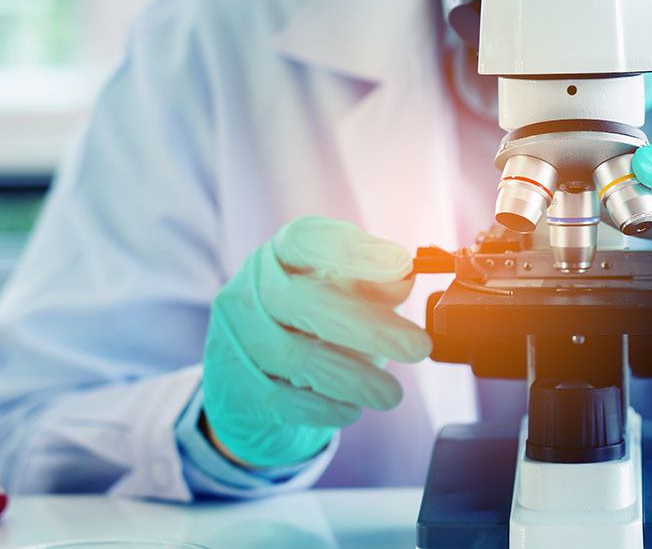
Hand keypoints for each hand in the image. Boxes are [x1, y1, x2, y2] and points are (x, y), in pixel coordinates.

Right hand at [201, 216, 430, 468]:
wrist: (252, 382)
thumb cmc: (313, 327)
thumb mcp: (346, 298)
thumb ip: (373, 287)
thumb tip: (404, 279)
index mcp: (283, 253)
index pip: (311, 241)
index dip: (356, 253)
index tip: (401, 265)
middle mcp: (252, 287)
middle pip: (308, 302)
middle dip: (369, 327)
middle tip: (418, 347)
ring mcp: (236, 336)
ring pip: (297, 356)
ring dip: (353, 377)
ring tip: (391, 394)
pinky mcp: (233, 386)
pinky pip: (281, 399)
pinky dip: (322, 407)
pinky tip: (350, 410)